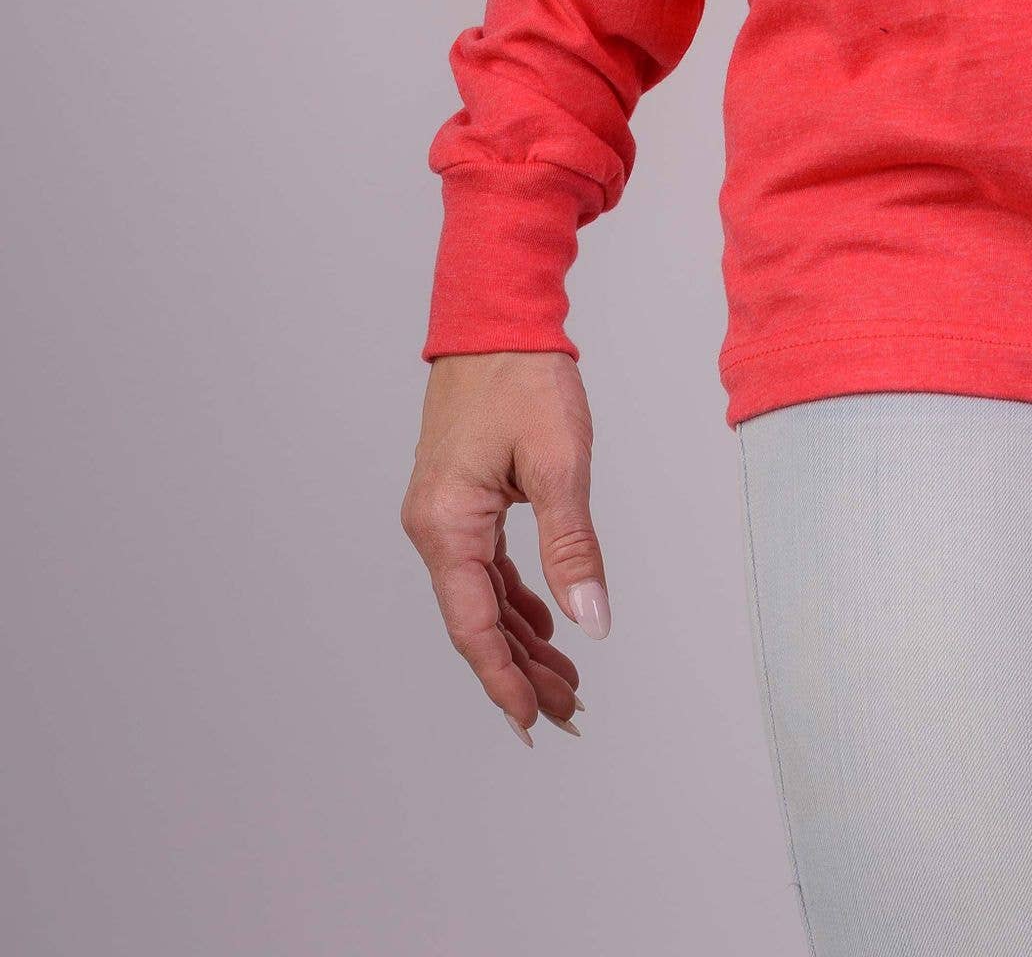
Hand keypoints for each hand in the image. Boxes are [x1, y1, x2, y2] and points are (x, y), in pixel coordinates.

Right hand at [403, 352, 610, 743]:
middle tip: (569, 711)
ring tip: (566, 680)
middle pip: (477, 621)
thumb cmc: (523, 376)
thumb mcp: (560, 461)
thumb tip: (591, 620)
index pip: (474, 626)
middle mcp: (434, 528)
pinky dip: (514, 601)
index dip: (504, 679)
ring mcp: (444, 515)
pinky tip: (544, 624)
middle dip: (522, 671)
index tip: (535, 720)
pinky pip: (484, 569)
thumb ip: (572, 546)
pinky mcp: (460, 501)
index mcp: (447, 524)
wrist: (496, 317)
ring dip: (521, 640)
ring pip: (482, 598)